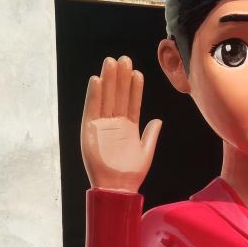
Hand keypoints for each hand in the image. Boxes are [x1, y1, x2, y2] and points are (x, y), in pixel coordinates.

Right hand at [81, 56, 161, 192]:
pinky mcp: (89, 130)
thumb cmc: (131, 173)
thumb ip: (151, 134)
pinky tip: (97, 80)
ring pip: (106, 98)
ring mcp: (102, 125)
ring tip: (111, 62)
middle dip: (121, 78)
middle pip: (118, 96)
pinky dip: (93, 94)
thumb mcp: (146, 151)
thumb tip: (158, 120)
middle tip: (123, 59)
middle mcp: (114, 123)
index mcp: (128, 127)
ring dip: (108, 80)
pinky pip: (92, 108)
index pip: (132, 102)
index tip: (137, 72)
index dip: (134, 87)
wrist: (118, 188)